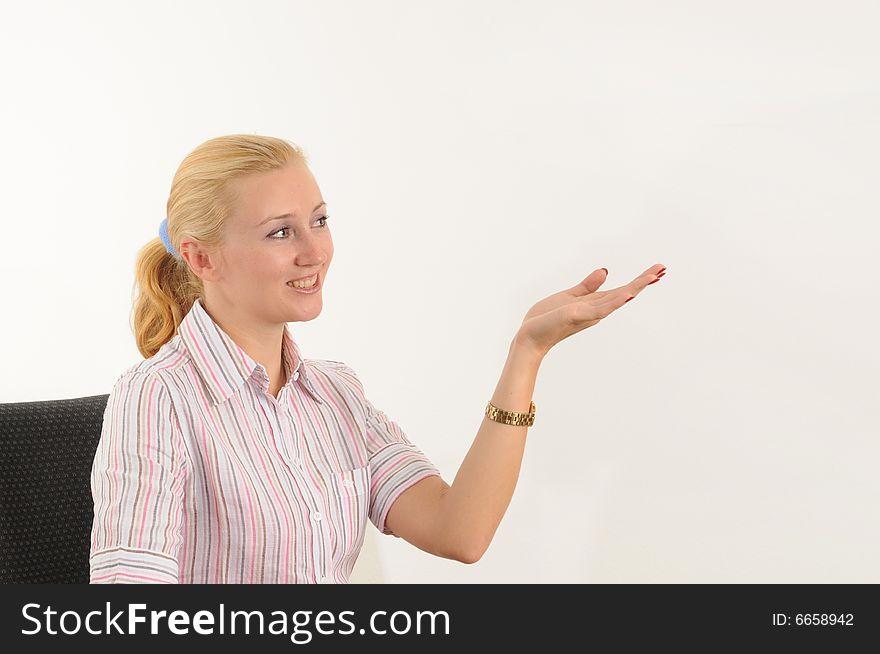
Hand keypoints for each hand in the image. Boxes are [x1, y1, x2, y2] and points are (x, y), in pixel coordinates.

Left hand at [515, 264, 666, 356]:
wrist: (529, 337)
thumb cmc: (546, 319)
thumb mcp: (569, 296)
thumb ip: (588, 286)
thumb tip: (606, 271)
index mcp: (594, 304)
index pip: (621, 291)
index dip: (639, 280)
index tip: (658, 270)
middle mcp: (596, 310)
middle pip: (624, 293)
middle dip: (643, 281)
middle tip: (663, 268)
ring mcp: (589, 314)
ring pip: (617, 298)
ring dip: (635, 288)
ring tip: (653, 276)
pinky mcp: (578, 315)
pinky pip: (600, 308)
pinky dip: (615, 302)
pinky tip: (629, 295)